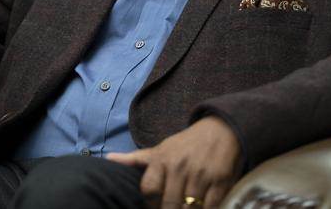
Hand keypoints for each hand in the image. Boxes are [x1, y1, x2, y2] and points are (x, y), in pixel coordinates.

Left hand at [107, 116, 240, 208]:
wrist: (222, 130)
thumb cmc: (186, 144)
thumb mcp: (161, 149)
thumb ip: (136, 159)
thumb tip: (108, 158)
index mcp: (162, 159)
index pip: (148, 190)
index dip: (150, 204)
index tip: (154, 205)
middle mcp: (180, 166)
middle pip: (169, 204)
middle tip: (170, 208)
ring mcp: (201, 175)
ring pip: (189, 208)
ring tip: (184, 208)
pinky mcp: (221, 181)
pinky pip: (210, 207)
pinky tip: (201, 207)